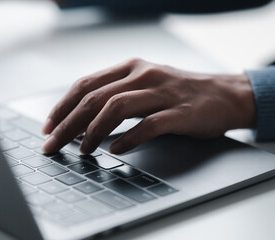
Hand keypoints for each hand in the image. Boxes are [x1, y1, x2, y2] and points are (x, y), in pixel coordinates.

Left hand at [42, 58, 254, 153]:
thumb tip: (81, 118)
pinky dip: (128, 139)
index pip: (85, 84)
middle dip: (68, 124)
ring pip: (116, 108)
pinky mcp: (180, 111)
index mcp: (130, 68)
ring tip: (82, 150)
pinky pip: (148, 125)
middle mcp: (143, 75)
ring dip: (93, 131)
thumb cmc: (180, 93)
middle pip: (95, 97)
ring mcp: (162, 92)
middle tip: (53, 144)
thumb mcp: (145, 84)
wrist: (225, 95)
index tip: (49, 126)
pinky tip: (115, 149)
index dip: (63, 106)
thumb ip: (116, 94)